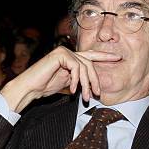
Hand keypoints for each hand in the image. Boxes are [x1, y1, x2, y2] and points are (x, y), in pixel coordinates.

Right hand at [0, 46, 120, 112]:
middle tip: (98, 93)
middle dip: (95, 79)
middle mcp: (67, 52)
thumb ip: (78, 79)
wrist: (30, 88)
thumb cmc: (45, 87)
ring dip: (86, 83)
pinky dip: (76, 80)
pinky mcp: (59, 54)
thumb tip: (92, 85)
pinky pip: (75, 67)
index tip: (118, 58)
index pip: (90, 56)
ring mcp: (63, 52)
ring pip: (84, 66)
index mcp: (70, 58)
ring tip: (84, 97)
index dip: (105, 56)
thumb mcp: (67, 83)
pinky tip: (72, 90)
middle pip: (89, 63)